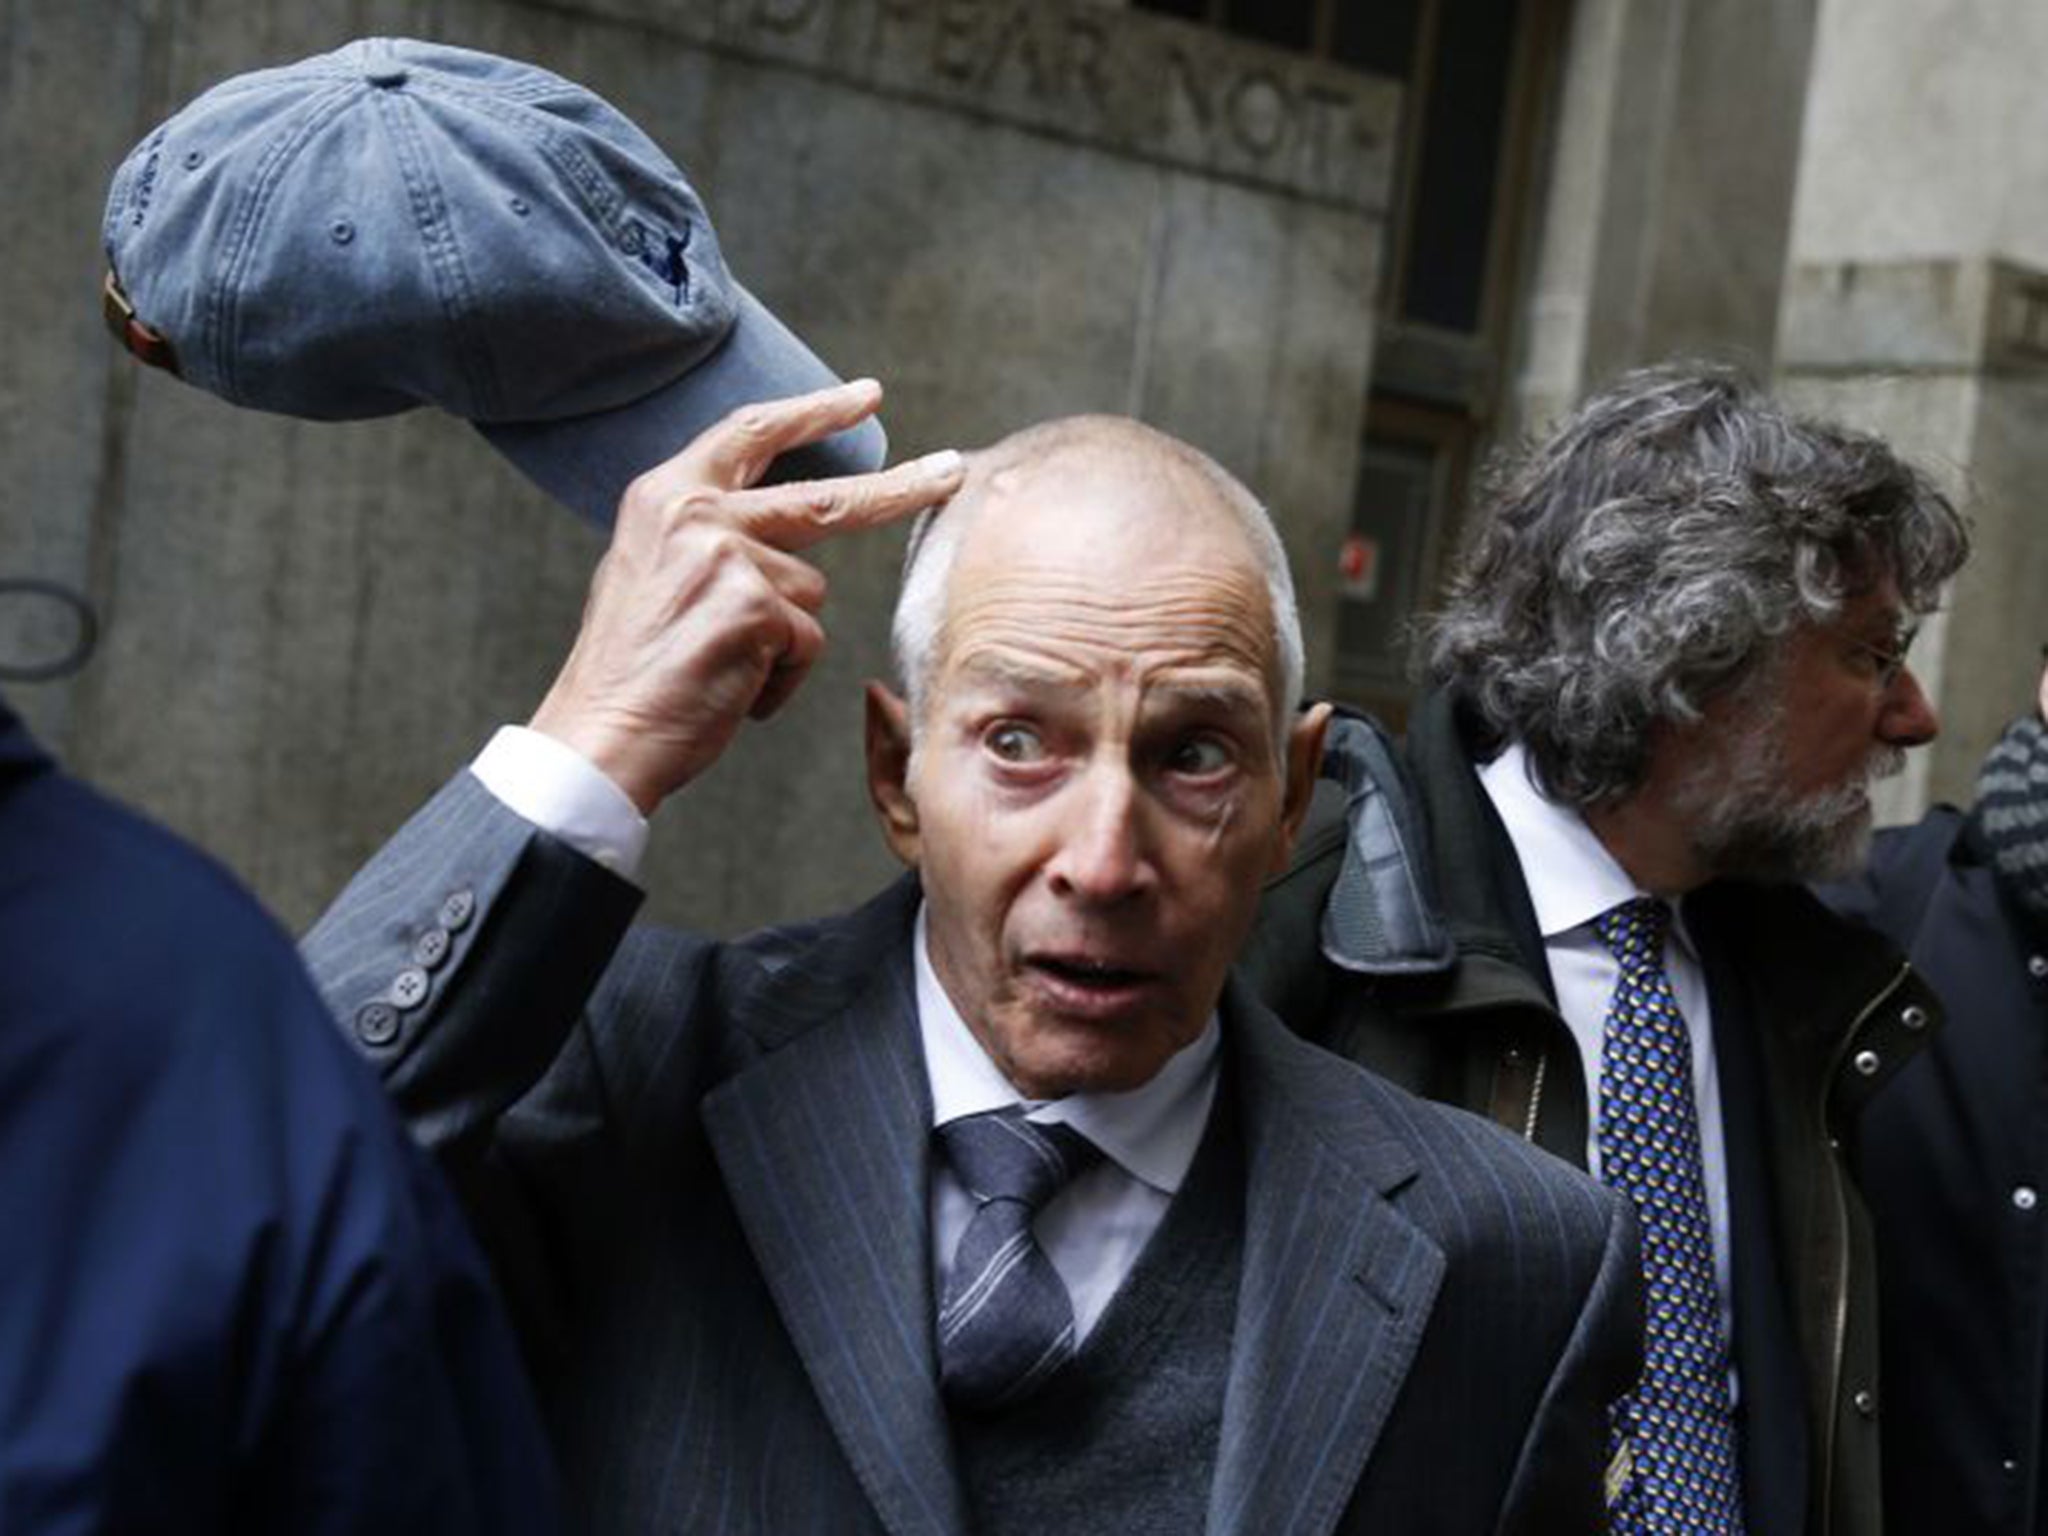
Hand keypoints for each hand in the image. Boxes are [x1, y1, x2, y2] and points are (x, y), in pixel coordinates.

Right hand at [528, 380, 964, 813]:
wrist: (600, 734)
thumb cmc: (630, 669)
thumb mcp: (651, 571)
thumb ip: (708, 535)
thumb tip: (778, 533)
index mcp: (664, 495)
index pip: (751, 432)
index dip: (813, 411)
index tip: (865, 397)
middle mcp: (696, 512)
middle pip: (825, 497)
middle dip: (900, 487)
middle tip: (952, 471)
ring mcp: (728, 556)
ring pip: (811, 593)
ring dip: (785, 640)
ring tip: (725, 667)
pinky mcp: (755, 607)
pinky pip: (806, 642)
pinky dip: (780, 678)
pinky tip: (733, 691)